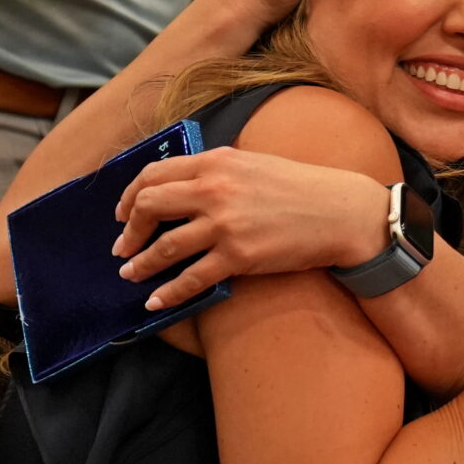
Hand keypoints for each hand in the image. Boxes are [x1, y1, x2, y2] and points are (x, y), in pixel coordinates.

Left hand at [113, 149, 389, 309]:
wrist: (340, 212)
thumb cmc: (300, 188)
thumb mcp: (252, 163)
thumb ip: (216, 169)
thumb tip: (181, 184)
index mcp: (216, 161)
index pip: (153, 174)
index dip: (129, 196)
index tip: (123, 214)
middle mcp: (215, 188)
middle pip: (149, 206)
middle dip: (129, 230)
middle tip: (122, 247)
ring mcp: (225, 224)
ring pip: (164, 246)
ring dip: (140, 263)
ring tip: (130, 274)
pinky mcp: (238, 256)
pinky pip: (191, 278)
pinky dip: (167, 293)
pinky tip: (155, 301)